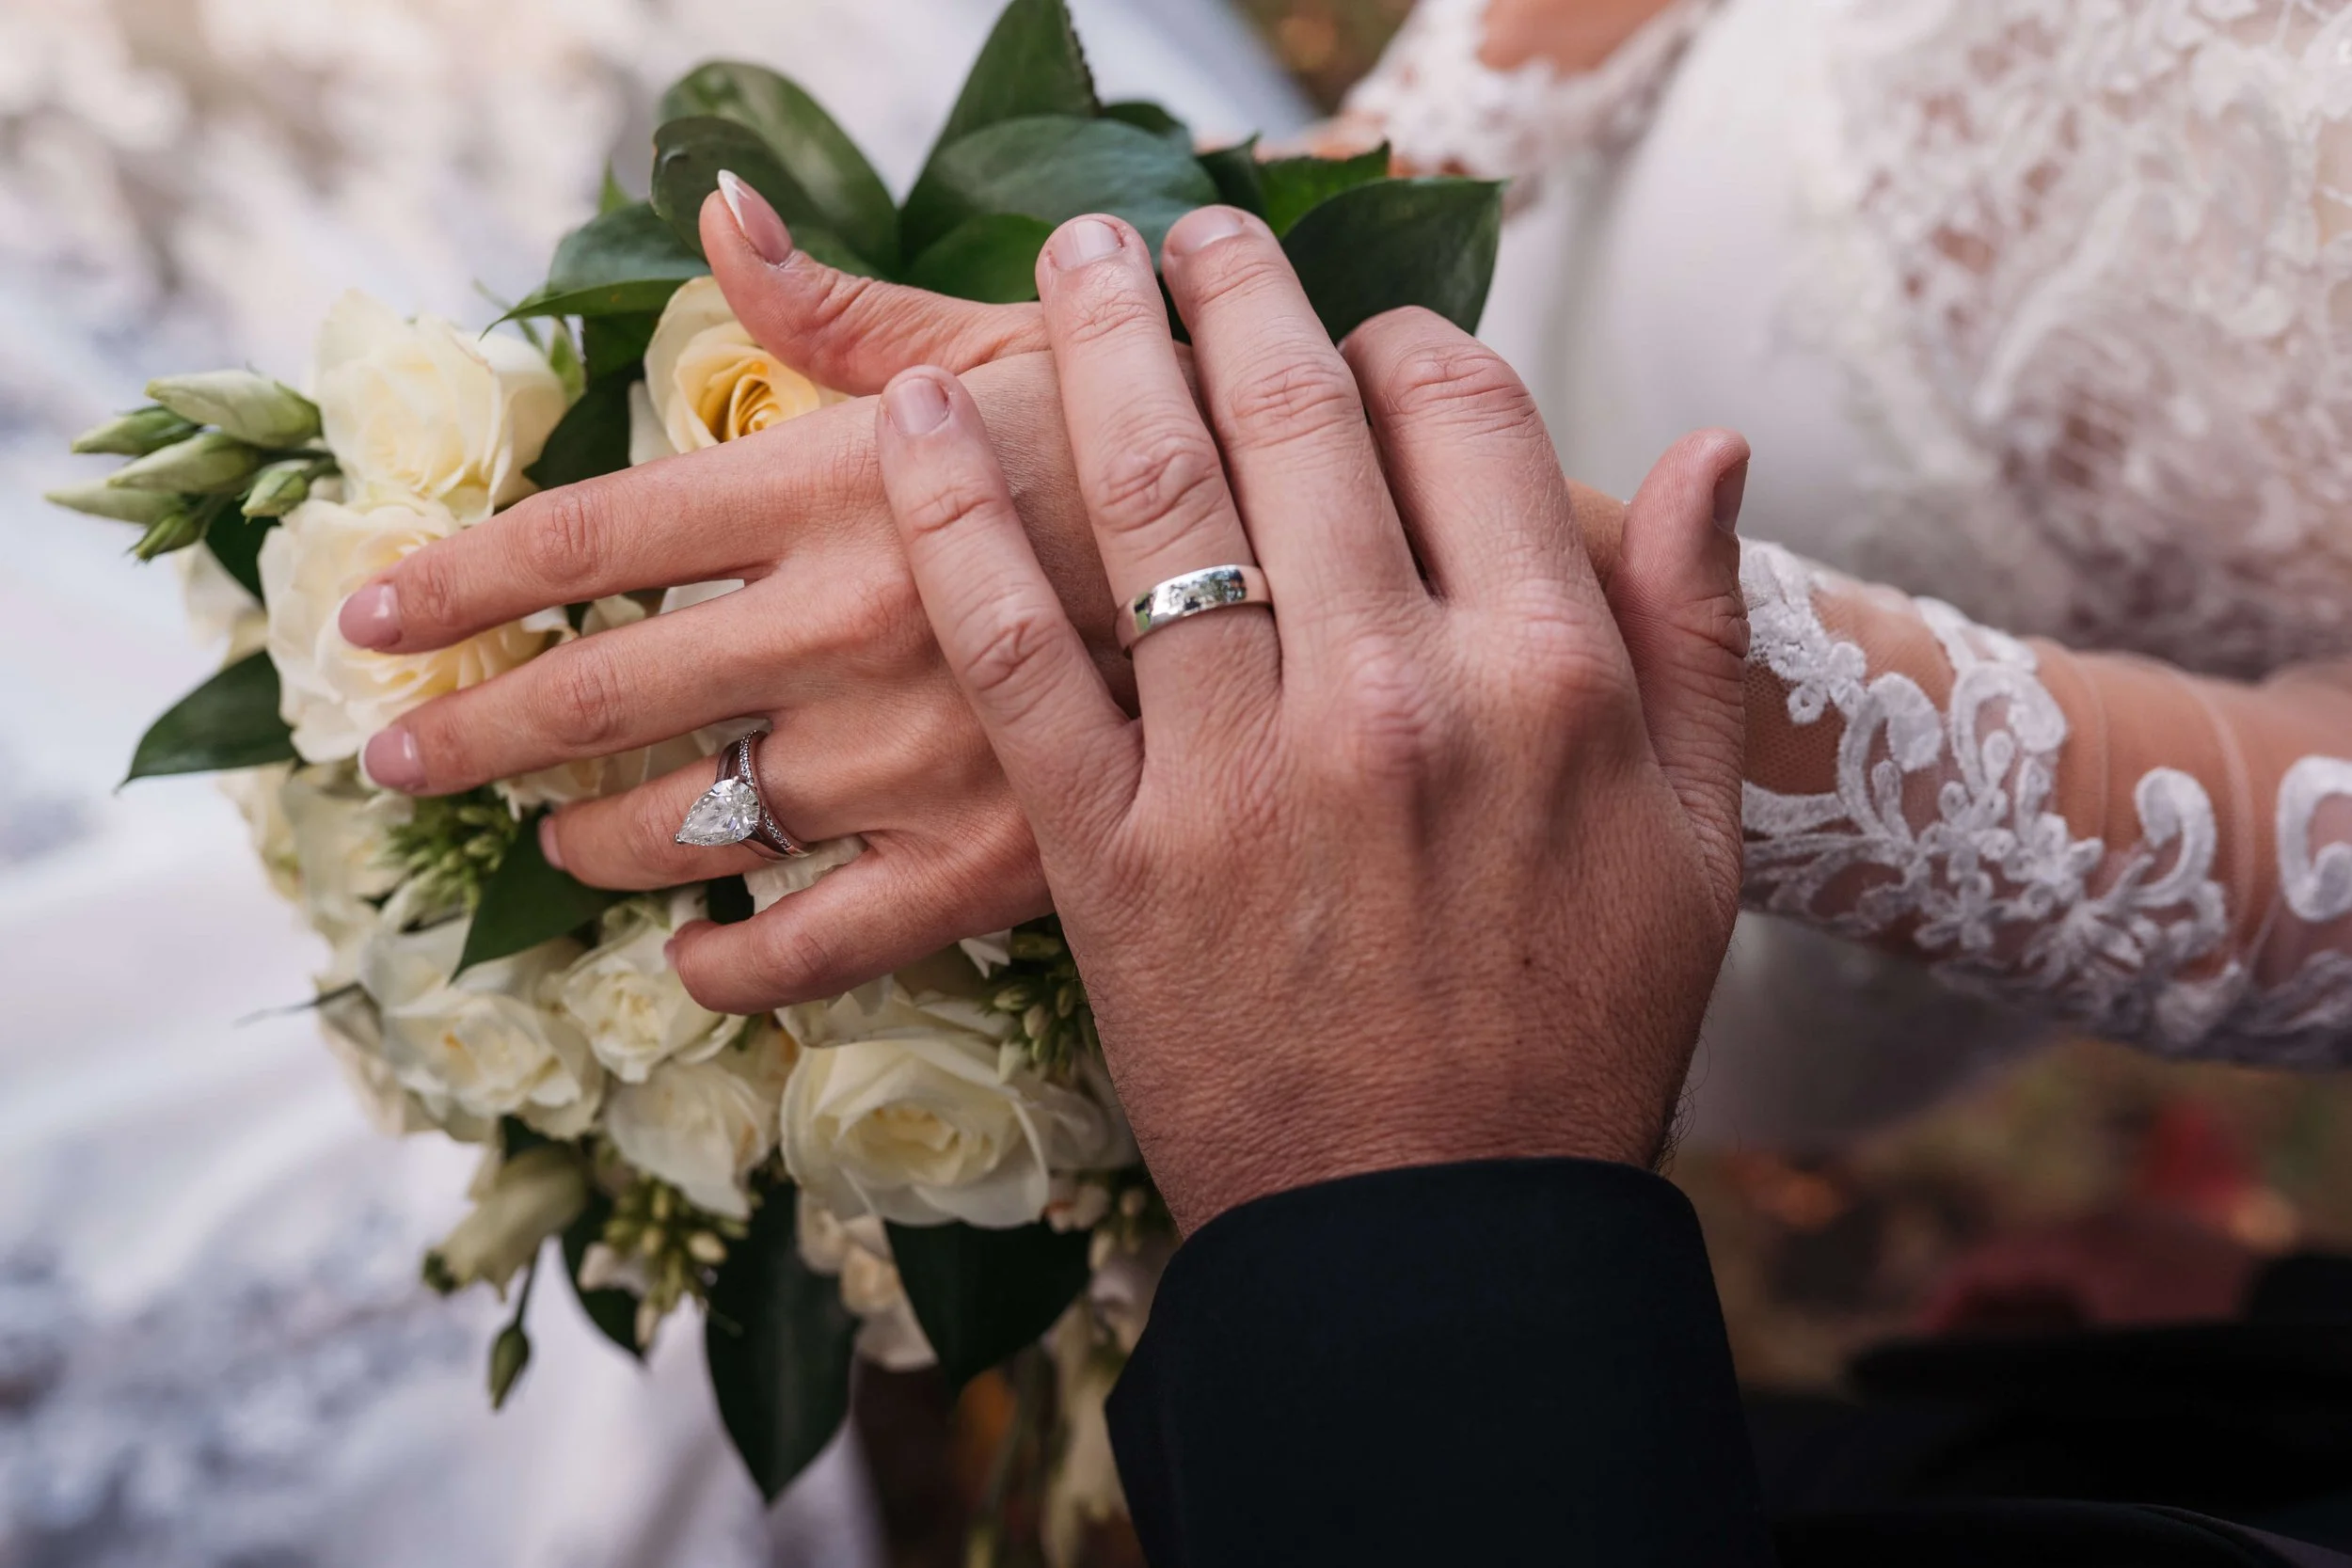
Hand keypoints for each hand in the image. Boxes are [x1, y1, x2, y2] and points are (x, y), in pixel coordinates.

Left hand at [349, 182, 1648, 1014]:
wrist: (1377, 618)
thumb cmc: (1210, 457)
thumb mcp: (1032, 354)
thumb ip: (857, 309)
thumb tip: (720, 216)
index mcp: (851, 492)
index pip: (599, 531)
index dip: (467, 576)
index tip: (370, 617)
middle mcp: (853, 633)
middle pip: (609, 691)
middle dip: (483, 730)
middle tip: (396, 763)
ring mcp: (913, 764)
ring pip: (701, 823)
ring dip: (598, 844)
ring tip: (547, 860)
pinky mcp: (992, 875)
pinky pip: (831, 944)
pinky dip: (747, 963)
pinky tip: (699, 969)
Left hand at [870, 205, 1751, 1231]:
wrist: (1433, 1236)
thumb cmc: (1573, 1035)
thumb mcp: (1693, 838)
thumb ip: (1694, 628)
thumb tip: (1708, 445)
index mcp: (1548, 673)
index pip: (1465, 411)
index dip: (1405, 338)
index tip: (1363, 330)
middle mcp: (1396, 692)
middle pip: (1297, 419)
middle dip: (1234, 292)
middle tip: (1187, 231)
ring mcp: (1243, 770)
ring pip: (1155, 501)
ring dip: (1097, 349)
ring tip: (1073, 261)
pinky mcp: (1113, 853)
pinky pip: (1019, 652)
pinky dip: (956, 524)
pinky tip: (913, 425)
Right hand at [1918, 1208, 2262, 1333]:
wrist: (2299, 1325)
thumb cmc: (2194, 1335)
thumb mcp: (2098, 1346)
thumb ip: (2028, 1342)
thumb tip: (1966, 1345)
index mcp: (2082, 1234)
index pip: (1987, 1260)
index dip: (1945, 1301)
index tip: (1921, 1344)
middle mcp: (2108, 1221)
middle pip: (2023, 1262)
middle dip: (1985, 1309)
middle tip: (1955, 1355)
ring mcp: (2147, 1232)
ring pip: (2062, 1270)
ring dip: (2029, 1311)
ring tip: (2006, 1357)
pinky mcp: (2179, 1253)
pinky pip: (2100, 1275)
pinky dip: (2071, 1306)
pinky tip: (2068, 1343)